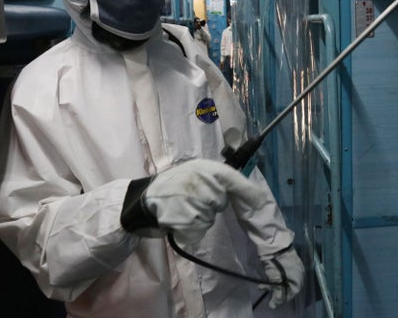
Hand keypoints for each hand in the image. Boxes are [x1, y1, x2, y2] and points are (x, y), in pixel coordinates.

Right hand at [121, 159, 265, 244]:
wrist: (139, 201)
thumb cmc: (168, 188)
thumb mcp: (191, 173)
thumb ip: (213, 178)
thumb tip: (245, 189)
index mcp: (201, 166)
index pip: (230, 177)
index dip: (246, 190)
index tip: (258, 200)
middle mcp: (196, 179)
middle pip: (219, 202)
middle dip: (210, 206)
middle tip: (190, 201)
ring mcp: (189, 197)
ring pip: (208, 218)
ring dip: (198, 220)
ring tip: (180, 210)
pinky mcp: (182, 216)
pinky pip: (197, 229)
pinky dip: (189, 231)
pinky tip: (176, 220)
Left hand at [259, 246, 303, 307]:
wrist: (274, 243)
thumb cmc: (276, 263)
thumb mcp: (276, 280)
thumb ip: (277, 294)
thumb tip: (273, 306)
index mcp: (299, 279)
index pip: (292, 294)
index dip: (281, 298)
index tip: (272, 300)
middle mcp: (299, 274)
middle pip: (288, 287)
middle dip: (276, 291)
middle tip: (266, 291)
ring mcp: (295, 266)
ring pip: (284, 280)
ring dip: (273, 284)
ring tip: (262, 285)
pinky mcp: (289, 260)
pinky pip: (283, 273)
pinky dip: (275, 277)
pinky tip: (267, 276)